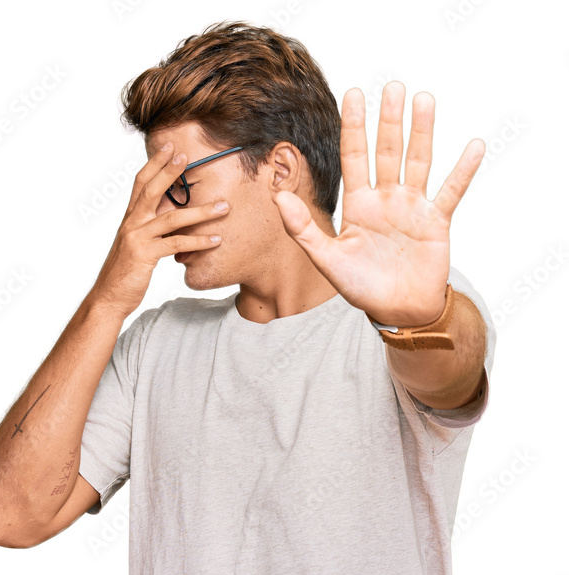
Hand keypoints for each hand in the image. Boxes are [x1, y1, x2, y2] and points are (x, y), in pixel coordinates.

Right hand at [91, 143, 229, 316]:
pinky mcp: (145, 255)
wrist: (109, 297)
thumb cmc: (125, 273)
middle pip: (152, 189)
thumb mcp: (136, 246)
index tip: (170, 147)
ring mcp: (137, 238)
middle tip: (188, 157)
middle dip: (170, 171)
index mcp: (130, 218)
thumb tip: (169, 220)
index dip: (155, 164)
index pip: (141, 183)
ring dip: (201, 211)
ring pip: (172, 218)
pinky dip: (198, 242)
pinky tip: (215, 240)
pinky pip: (176, 244)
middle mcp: (132, 223)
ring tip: (224, 207)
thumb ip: (150, 230)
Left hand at [272, 81, 484, 326]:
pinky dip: (463, 170)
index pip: (354, 156)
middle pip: (387, 151)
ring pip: (418, 161)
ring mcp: (412, 207)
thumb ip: (303, 229)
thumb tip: (278, 197)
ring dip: (421, 132)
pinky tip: (474, 146)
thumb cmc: (362, 287)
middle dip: (389, 120)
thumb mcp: (327, 259)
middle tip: (393, 86)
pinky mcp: (436, 222)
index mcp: (359, 204)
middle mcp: (386, 199)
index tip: (353, 93)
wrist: (397, 312)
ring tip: (423, 99)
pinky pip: (451, 191)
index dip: (354, 126)